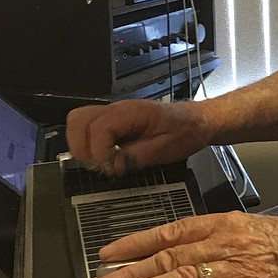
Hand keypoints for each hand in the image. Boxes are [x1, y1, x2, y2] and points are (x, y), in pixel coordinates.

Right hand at [67, 99, 210, 175]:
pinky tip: (103, 156)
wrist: (198, 120)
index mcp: (133, 113)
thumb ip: (137, 157)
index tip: (108, 168)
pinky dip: (88, 142)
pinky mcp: (114, 120)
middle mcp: (118, 108)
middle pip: (79, 119)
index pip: (100, 128)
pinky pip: (89, 126)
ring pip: (79, 120)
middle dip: (80, 146)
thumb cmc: (186, 131)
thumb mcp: (167, 149)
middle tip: (97, 166)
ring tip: (97, 162)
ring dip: (80, 143)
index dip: (99, 151)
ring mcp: (114, 112)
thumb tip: (113, 166)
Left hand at [88, 211, 277, 277]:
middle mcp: (222, 242)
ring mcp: (233, 266)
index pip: (170, 232)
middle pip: (166, 257)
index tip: (108, 254)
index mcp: (222, 225)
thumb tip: (186, 256)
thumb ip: (218, 241)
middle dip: (128, 273)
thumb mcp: (249, 229)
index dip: (136, 243)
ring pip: (179, 275)